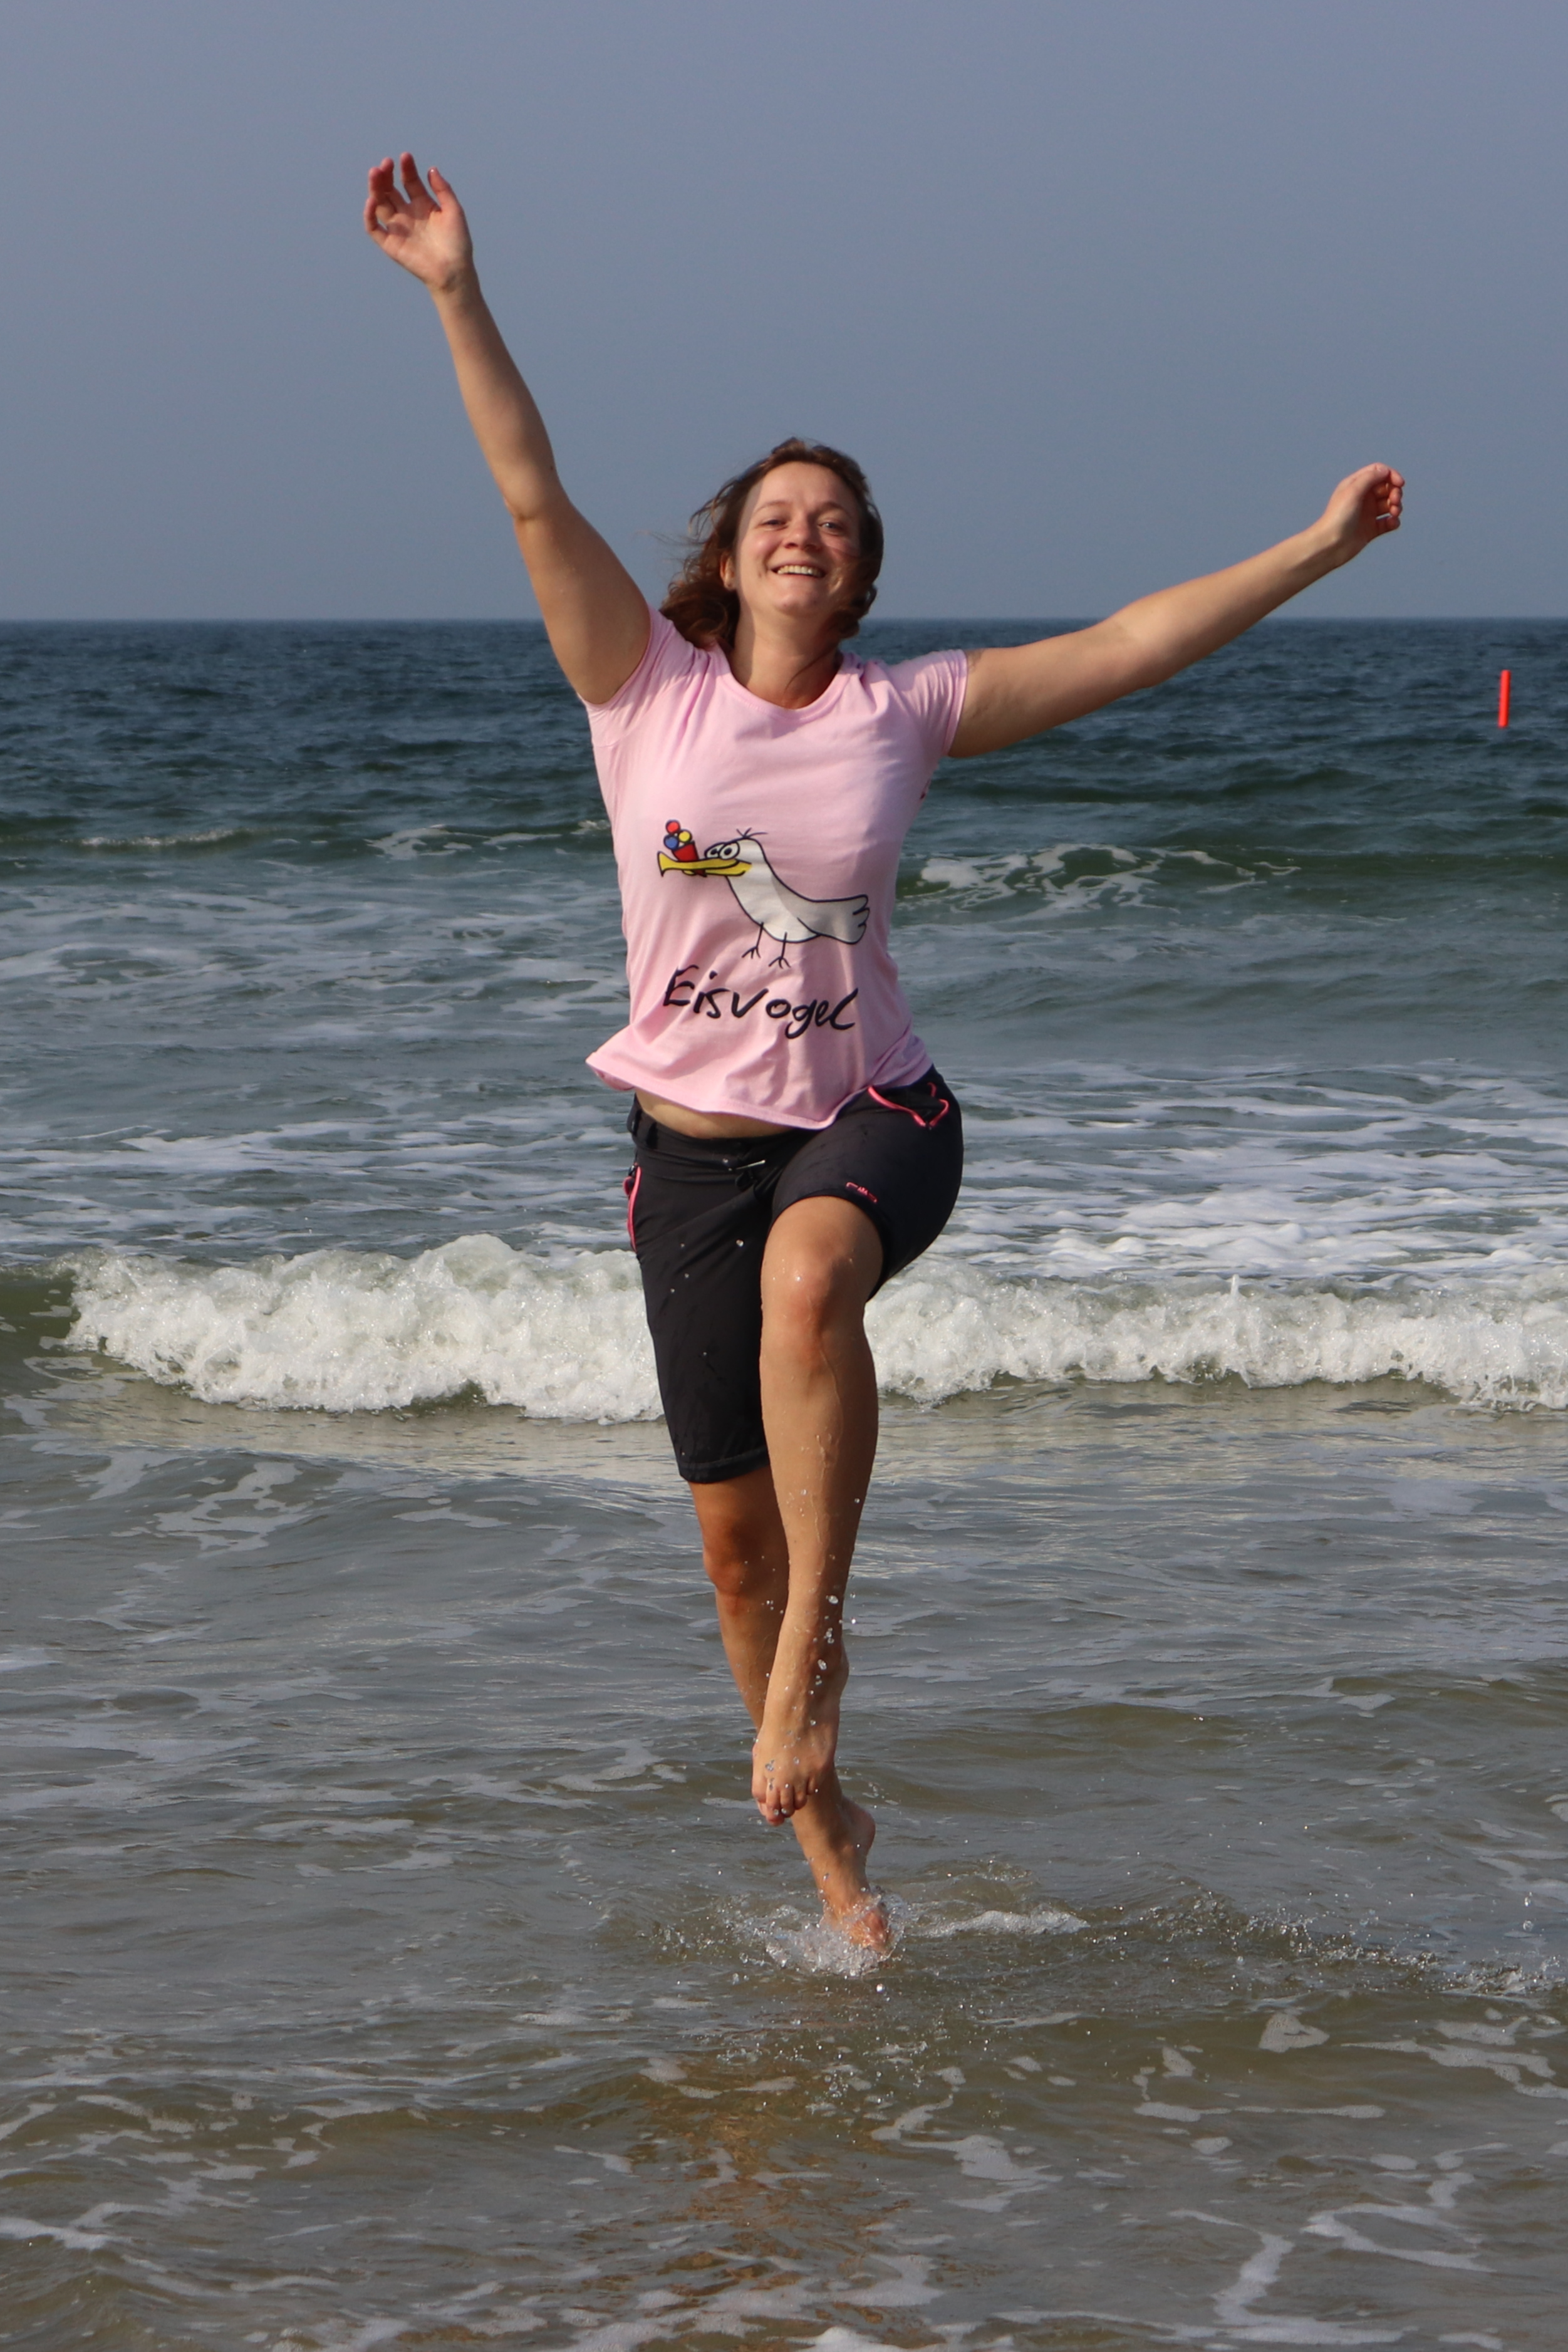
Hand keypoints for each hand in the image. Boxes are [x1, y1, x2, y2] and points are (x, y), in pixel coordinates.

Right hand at [364, 152, 472, 292]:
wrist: (453, 271)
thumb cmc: (457, 244)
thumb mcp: (454, 211)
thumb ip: (443, 190)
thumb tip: (431, 169)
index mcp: (423, 206)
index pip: (410, 182)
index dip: (407, 169)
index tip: (405, 157)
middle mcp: (408, 215)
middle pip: (391, 190)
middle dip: (387, 175)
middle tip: (386, 163)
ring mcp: (398, 228)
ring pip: (380, 204)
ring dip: (376, 188)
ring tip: (376, 172)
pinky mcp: (390, 244)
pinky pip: (374, 227)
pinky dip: (369, 214)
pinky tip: (372, 200)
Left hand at [1316, 463, 1404, 565]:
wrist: (1330, 545)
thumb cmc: (1338, 517)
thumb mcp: (1353, 491)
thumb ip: (1370, 477)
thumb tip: (1385, 471)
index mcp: (1356, 485)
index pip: (1379, 473)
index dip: (1391, 475)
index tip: (1399, 483)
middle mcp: (1362, 498)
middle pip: (1386, 488)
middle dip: (1395, 492)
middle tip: (1394, 501)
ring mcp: (1367, 514)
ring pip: (1389, 505)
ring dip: (1396, 506)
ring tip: (1394, 513)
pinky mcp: (1371, 530)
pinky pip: (1388, 523)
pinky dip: (1394, 521)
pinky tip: (1392, 523)